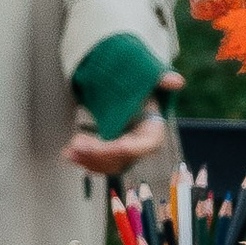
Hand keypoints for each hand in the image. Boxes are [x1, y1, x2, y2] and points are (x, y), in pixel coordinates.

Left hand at [64, 68, 181, 176]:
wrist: (128, 93)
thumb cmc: (140, 87)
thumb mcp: (150, 80)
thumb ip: (161, 80)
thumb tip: (177, 81)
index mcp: (154, 131)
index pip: (146, 145)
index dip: (132, 147)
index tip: (118, 145)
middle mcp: (140, 147)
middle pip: (123, 158)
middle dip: (101, 153)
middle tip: (80, 144)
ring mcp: (124, 154)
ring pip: (108, 165)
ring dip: (88, 160)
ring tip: (70, 150)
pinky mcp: (110, 156)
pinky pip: (98, 163)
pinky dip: (83, 160)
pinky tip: (69, 154)